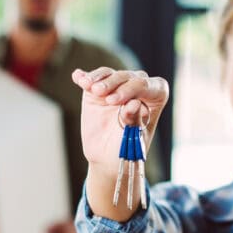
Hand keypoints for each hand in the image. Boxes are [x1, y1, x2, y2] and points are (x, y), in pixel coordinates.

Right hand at [71, 67, 169, 220]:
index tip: (116, 102)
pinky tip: (78, 77)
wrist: (108, 158)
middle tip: (104, 98)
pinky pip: (91, 79)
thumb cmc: (128, 148)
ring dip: (98, 78)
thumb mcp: (133, 139)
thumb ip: (134, 121)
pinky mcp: (97, 89)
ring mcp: (117, 86)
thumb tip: (135, 103)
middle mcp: (137, 87)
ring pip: (109, 74)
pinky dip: (84, 77)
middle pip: (127, 77)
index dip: (132, 90)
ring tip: (88, 86)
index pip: (146, 85)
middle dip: (114, 85)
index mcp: (155, 96)